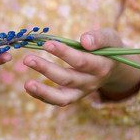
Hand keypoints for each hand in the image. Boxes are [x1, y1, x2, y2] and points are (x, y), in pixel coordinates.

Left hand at [23, 28, 139, 105]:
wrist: (114, 68)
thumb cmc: (107, 48)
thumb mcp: (110, 37)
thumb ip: (99, 38)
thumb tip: (84, 40)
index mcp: (101, 66)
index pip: (81, 61)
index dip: (64, 53)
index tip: (47, 44)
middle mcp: (91, 82)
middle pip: (67, 79)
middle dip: (46, 69)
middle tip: (27, 59)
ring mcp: (81, 92)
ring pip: (62, 97)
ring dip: (43, 91)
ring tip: (26, 84)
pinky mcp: (73, 96)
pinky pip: (57, 101)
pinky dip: (42, 97)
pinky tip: (29, 88)